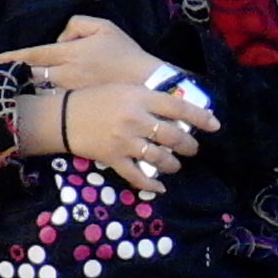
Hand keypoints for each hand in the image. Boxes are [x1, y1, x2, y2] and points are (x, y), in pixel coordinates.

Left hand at [0, 15, 162, 92]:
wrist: (144, 83)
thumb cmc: (124, 52)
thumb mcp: (103, 26)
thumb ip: (76, 25)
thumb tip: (59, 38)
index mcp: (70, 52)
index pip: (34, 55)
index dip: (13, 58)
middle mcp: (66, 73)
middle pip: (32, 76)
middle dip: (15, 76)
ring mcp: (70, 92)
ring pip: (41, 91)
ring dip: (27, 90)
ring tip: (14, 90)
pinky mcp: (78, 106)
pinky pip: (54, 103)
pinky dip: (43, 102)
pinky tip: (37, 103)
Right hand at [55, 81, 216, 194]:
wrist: (62, 117)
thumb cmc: (95, 99)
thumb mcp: (124, 90)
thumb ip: (148, 98)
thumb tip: (177, 109)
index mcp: (139, 97)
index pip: (178, 106)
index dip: (200, 117)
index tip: (215, 125)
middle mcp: (135, 119)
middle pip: (173, 135)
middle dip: (188, 145)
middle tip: (192, 148)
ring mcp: (125, 141)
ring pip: (160, 157)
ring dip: (172, 164)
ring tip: (174, 164)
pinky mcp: (114, 159)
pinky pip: (138, 176)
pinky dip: (151, 183)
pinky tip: (159, 187)